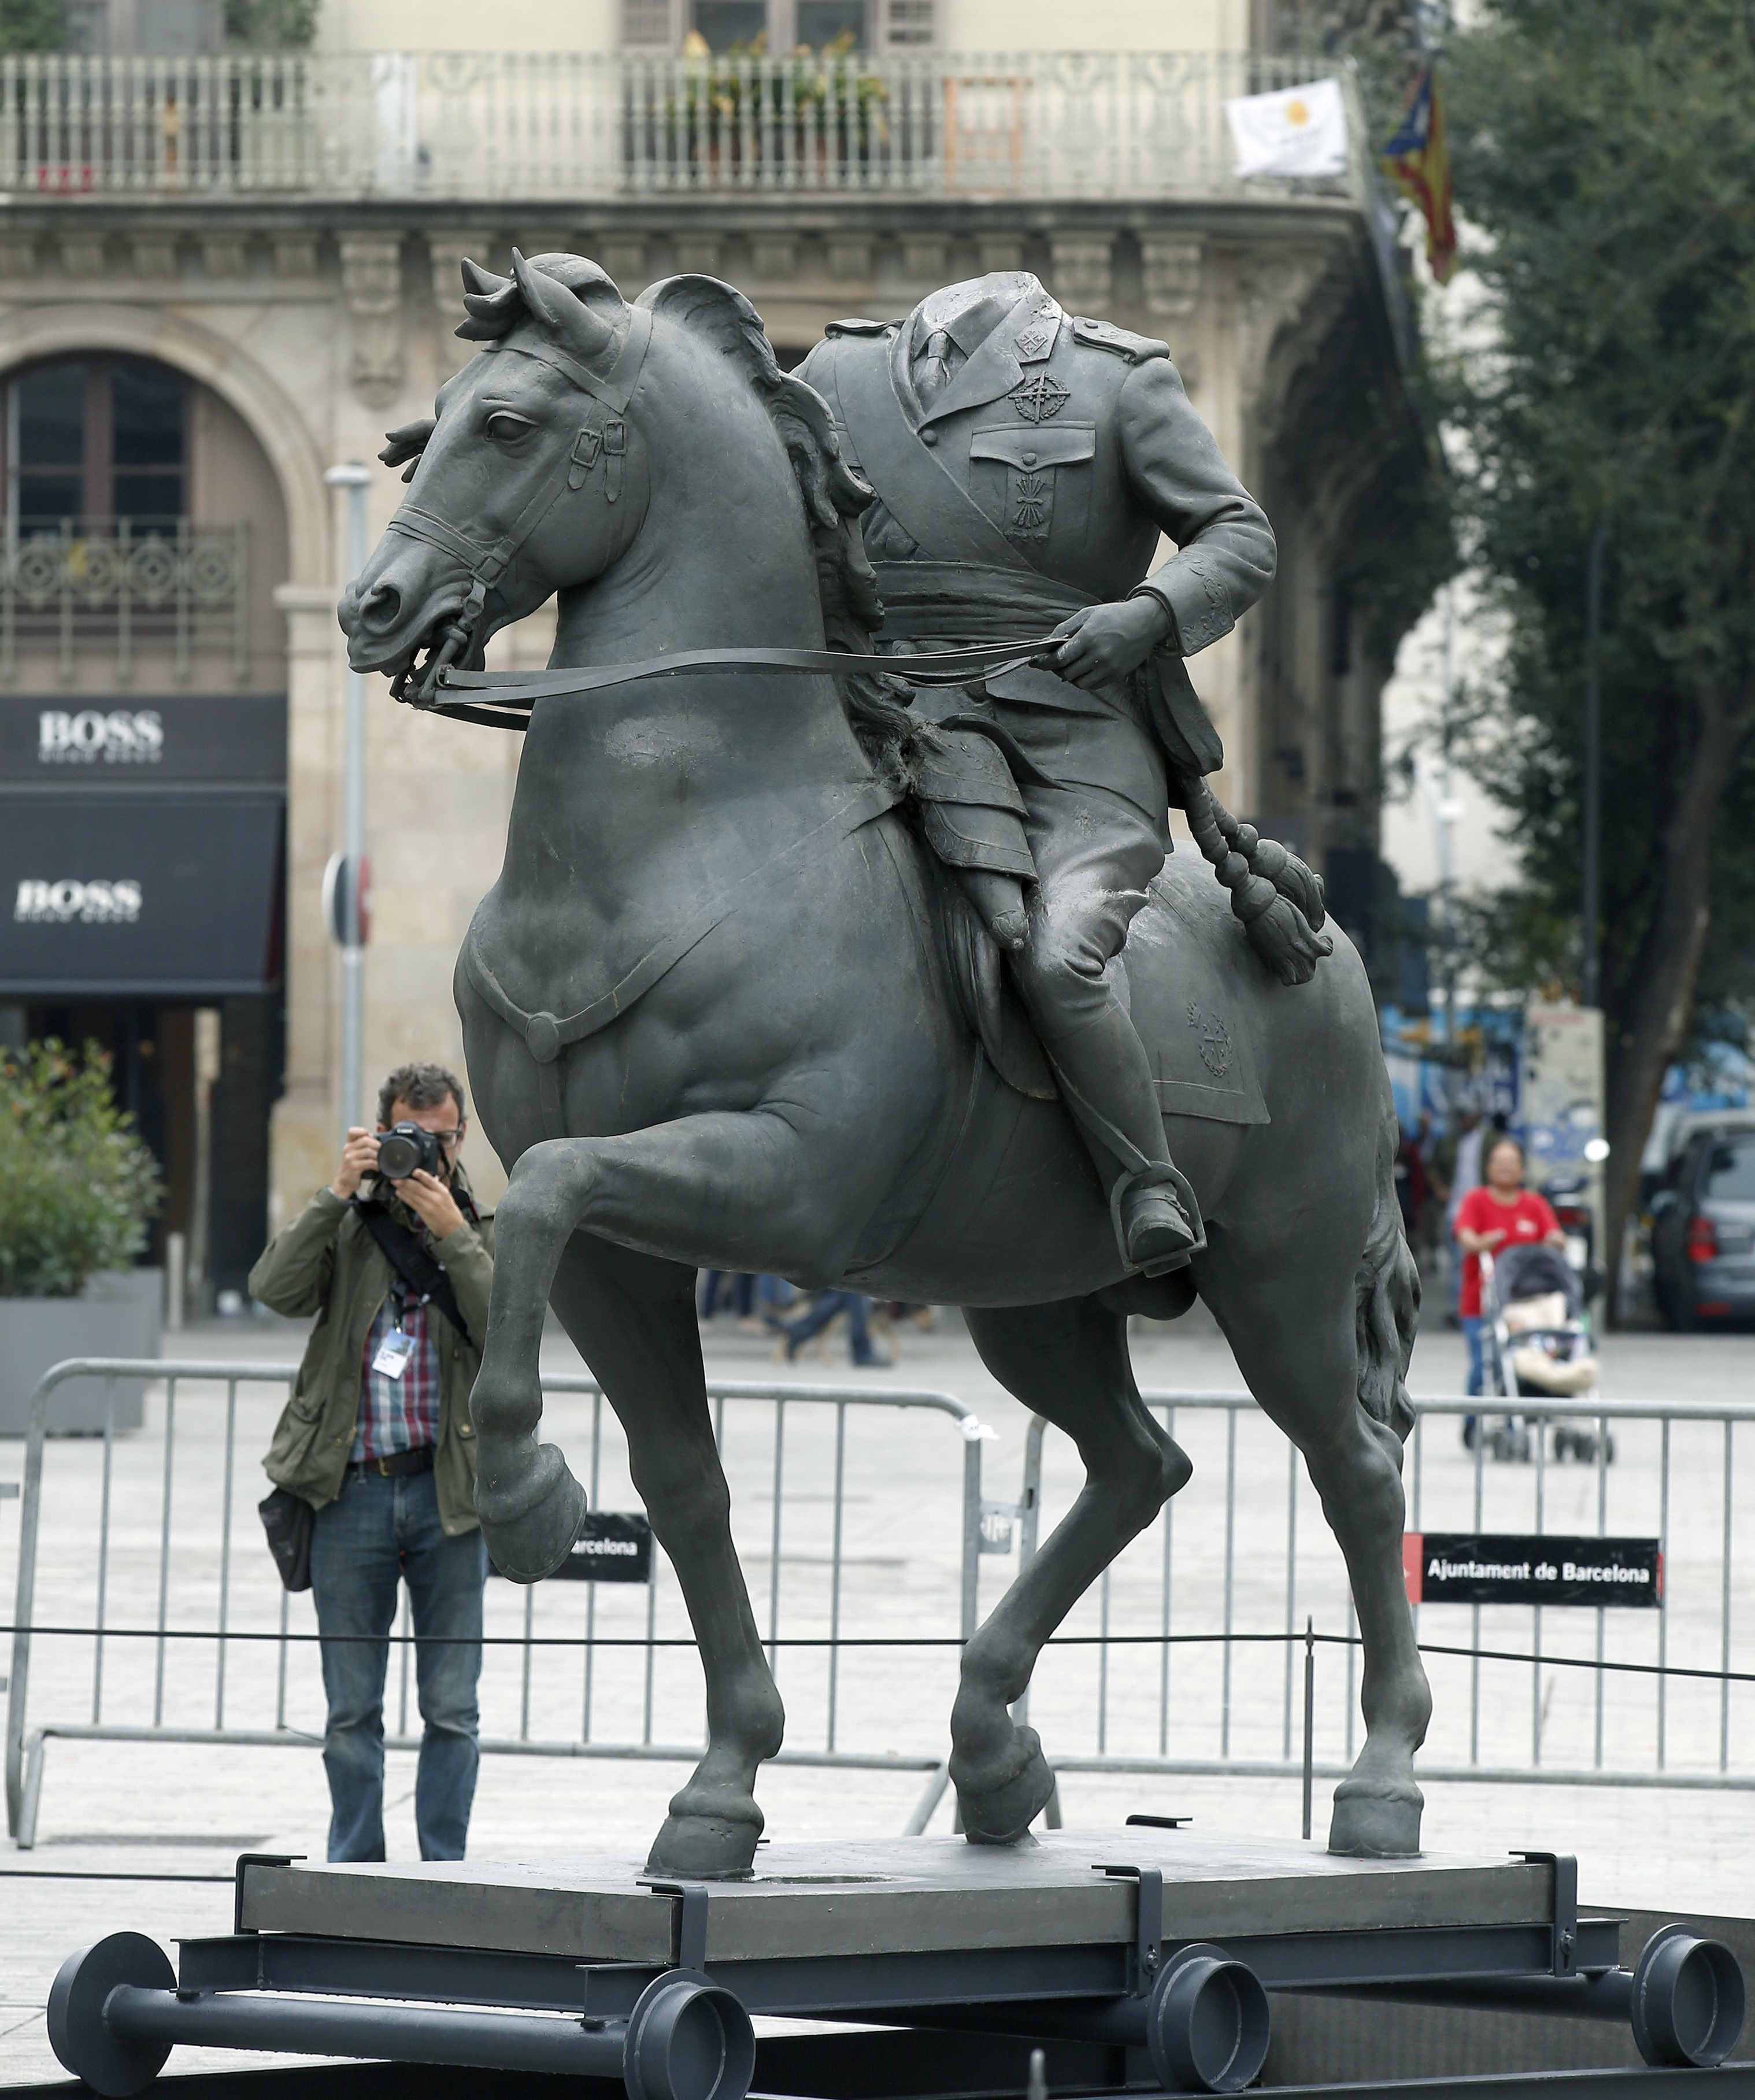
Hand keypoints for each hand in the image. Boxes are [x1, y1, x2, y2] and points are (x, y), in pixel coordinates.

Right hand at [331, 1127, 378, 1200]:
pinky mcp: (354, 1167)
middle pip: (365, 1140)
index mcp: (348, 1143)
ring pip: (368, 1151)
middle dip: (376, 1144)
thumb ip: (364, 1145)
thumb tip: (380, 1140)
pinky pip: (369, 1162)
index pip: (352, 1131)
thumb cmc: (354, 1166)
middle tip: (382, 1150)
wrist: (345, 1182)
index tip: (371, 1136)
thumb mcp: (356, 1153)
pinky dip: (376, 1165)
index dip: (362, 1131)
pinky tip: (378, 1167)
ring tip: (381, 1160)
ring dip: (378, 1155)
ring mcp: (349, 1158)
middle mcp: (347, 1149)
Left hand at [398, 1168, 464, 1239]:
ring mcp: (427, 1206)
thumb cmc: (449, 1209)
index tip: (414, 1171)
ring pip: (412, 1195)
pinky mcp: (422, 1212)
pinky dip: (404, 1197)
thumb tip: (427, 1176)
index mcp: (442, 1191)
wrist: (451, 1227)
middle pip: (418, 1188)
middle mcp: (434, 1198)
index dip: (421, 1175)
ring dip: (402, 1188)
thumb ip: (436, 1186)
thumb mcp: (446, 1195)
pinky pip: (411, 1203)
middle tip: (396, 1177)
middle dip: (405, 1182)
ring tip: (395, 1183)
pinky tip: (399, 1193)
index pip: (430, 1181)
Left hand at [1047, 596, 1170, 690]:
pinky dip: (1085, 680)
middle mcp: (1098, 655)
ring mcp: (1108, 667)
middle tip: (1057, 662)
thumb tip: (1046, 642)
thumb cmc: (1115, 615)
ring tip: (1072, 666)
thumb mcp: (1088, 614)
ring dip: (1071, 677)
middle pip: (1067, 673)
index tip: (1037, 662)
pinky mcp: (1116, 675)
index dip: (1045, 662)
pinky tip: (1085, 670)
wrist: (1145, 622)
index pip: (1060, 658)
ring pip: (1079, 683)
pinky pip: (1093, 685)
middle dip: (1057, 669)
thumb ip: (1066, 628)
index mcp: (1089, 637)